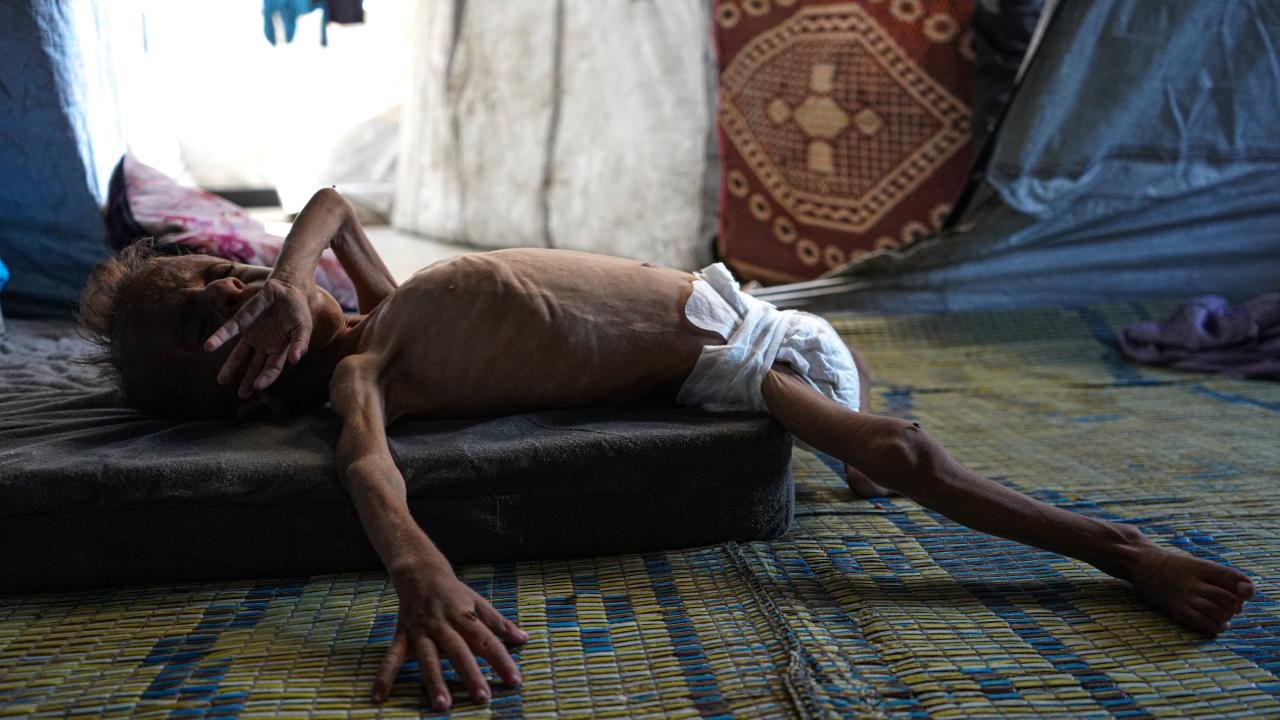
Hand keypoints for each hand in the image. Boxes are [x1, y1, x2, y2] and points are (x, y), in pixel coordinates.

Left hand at [204, 276, 312, 397]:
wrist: (286, 289)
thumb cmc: (298, 310)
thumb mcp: (303, 327)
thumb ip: (300, 343)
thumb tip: (294, 361)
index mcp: (280, 350)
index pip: (272, 368)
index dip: (265, 378)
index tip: (258, 387)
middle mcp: (264, 346)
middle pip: (255, 367)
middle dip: (248, 381)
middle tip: (242, 395)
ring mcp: (252, 335)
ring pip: (239, 355)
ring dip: (230, 367)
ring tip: (222, 381)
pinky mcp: (241, 322)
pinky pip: (228, 332)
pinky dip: (218, 339)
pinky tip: (208, 346)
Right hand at [373, 564, 527, 708]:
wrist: (419, 571)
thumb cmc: (453, 592)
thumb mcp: (479, 602)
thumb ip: (500, 623)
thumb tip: (524, 639)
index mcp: (464, 615)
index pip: (487, 641)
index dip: (502, 661)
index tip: (515, 681)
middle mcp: (442, 624)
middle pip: (458, 651)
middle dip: (471, 675)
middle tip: (482, 698)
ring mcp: (420, 631)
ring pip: (427, 659)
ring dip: (434, 682)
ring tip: (442, 706)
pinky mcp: (401, 635)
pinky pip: (392, 658)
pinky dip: (384, 676)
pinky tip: (379, 697)